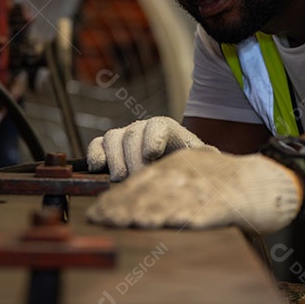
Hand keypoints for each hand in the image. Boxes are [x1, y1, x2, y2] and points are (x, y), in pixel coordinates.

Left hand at [86, 149, 302, 233]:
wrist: (269, 180)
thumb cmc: (227, 183)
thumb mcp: (192, 172)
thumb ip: (165, 183)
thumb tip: (132, 205)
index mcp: (179, 162)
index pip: (141, 179)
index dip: (117, 196)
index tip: (98, 212)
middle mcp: (189, 171)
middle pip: (152, 187)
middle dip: (126, 205)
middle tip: (106, 220)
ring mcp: (207, 186)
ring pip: (175, 197)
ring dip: (152, 210)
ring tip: (134, 222)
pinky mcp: (227, 202)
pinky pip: (206, 209)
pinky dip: (190, 217)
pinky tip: (175, 225)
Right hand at [87, 117, 217, 181]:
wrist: (172, 172)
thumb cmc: (187, 168)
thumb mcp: (200, 163)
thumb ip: (203, 158)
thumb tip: (209, 157)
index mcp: (167, 129)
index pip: (157, 125)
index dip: (152, 137)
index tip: (152, 154)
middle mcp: (142, 128)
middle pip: (132, 134)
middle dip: (133, 158)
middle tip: (137, 178)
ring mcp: (123, 136)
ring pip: (112, 137)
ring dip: (114, 159)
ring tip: (121, 178)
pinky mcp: (107, 147)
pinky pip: (96, 144)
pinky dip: (95, 155)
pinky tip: (98, 170)